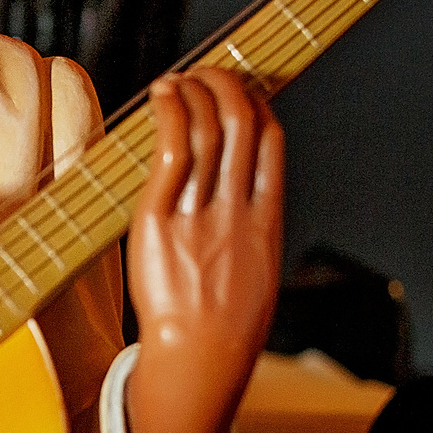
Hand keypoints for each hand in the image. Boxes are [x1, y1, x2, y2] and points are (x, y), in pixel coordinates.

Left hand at [122, 70, 283, 432]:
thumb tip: (233, 194)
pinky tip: (161, 99)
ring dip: (191, 92)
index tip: (237, 92)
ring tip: (175, 82)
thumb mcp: (255, 269)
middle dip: (224, 85)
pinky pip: (172, 150)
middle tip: (203, 75)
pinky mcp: (160, 219)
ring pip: (205, 130)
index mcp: (267, 219)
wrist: (199, 357)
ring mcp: (201, 212)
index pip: (271, 140)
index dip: (256, 103)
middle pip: (240, 123)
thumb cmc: (222, 323)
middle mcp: (238, 209)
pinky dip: (169, 113)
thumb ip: (248, 227)